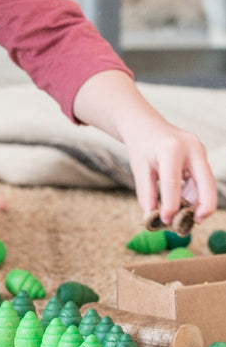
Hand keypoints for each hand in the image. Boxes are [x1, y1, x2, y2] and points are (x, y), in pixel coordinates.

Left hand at [73, 70, 216, 224]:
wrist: (144, 124)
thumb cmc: (140, 145)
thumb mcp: (139, 169)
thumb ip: (146, 194)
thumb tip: (151, 218)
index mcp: (171, 149)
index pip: (173, 184)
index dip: (170, 205)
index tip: (165, 220)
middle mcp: (191, 147)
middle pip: (206, 183)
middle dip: (203, 207)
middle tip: (194, 223)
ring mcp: (199, 149)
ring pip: (207, 183)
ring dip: (197, 201)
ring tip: (181, 211)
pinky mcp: (201, 154)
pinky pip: (202, 178)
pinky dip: (195, 192)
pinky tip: (183, 198)